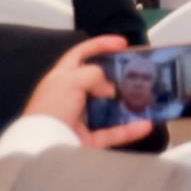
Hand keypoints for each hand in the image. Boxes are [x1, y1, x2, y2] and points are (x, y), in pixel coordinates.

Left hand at [21, 34, 154, 147]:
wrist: (44, 147)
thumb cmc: (54, 107)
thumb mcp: (72, 80)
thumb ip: (94, 75)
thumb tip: (109, 89)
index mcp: (60, 78)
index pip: (80, 54)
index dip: (100, 45)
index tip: (123, 43)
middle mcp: (68, 97)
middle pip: (94, 81)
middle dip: (114, 75)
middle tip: (134, 71)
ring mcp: (77, 120)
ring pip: (105, 108)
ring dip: (123, 103)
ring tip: (143, 95)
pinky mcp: (86, 141)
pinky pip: (111, 133)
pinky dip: (128, 130)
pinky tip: (146, 124)